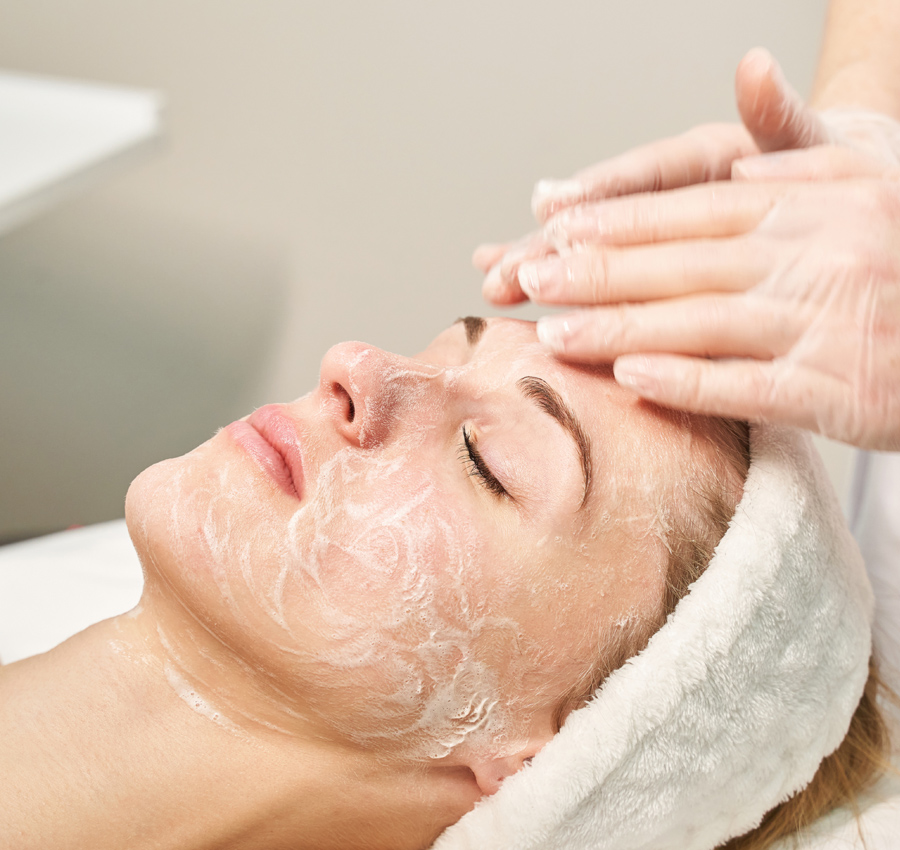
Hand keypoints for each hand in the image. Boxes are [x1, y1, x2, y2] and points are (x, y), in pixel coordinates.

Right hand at [477, 48, 832, 304]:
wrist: (848, 202)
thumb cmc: (835, 176)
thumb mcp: (817, 149)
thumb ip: (777, 118)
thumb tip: (756, 68)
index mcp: (706, 156)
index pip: (646, 174)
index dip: (599, 193)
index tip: (553, 208)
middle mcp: (669, 189)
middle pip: (601, 215)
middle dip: (550, 244)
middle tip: (507, 271)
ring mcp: (655, 223)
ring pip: (587, 244)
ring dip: (538, 261)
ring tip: (493, 280)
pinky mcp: (650, 256)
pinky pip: (597, 266)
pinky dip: (552, 270)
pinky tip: (505, 274)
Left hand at [525, 174, 899, 449]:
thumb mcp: (864, 185)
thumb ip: (795, 169)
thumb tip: (732, 168)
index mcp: (806, 203)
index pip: (687, 209)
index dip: (614, 221)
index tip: (552, 230)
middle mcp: (808, 254)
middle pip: (678, 262)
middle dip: (594, 271)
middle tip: (527, 280)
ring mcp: (820, 321)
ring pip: (698, 321)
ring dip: (620, 327)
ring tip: (554, 334)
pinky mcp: (836, 387)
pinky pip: (747, 384)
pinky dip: (686, 380)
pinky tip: (630, 378)